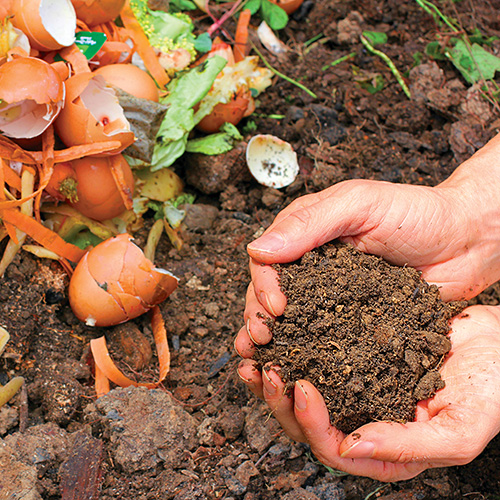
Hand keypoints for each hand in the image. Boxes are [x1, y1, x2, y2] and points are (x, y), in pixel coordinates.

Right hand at [235, 168, 499, 353]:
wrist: (466, 241)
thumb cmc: (417, 213)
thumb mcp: (360, 205)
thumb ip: (309, 224)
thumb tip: (257, 249)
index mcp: (307, 233)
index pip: (268, 260)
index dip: (263, 285)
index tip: (275, 307)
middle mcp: (313, 266)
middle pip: (270, 293)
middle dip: (259, 316)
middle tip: (261, 339)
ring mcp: (331, 295)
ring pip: (291, 319)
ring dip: (273, 340)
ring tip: (264, 362)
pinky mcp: (352, 320)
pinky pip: (324, 337)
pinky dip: (306, 353)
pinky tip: (296, 370)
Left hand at [238, 305, 499, 481]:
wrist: (498, 343)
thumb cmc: (490, 390)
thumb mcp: (459, 428)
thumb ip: (408, 446)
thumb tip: (350, 446)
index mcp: (385, 450)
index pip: (333, 448)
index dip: (311, 422)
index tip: (301, 386)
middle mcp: (364, 421)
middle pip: (308, 423)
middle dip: (280, 400)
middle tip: (266, 369)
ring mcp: (357, 388)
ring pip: (303, 392)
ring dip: (275, 376)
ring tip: (255, 353)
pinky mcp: (354, 357)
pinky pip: (315, 356)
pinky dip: (293, 346)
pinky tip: (278, 332)